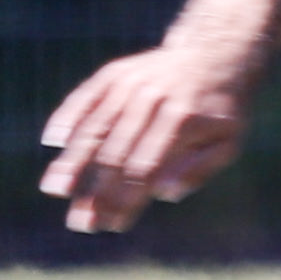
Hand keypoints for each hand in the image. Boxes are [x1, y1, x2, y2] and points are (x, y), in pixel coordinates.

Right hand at [38, 45, 253, 230]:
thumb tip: (163, 193)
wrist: (215, 53)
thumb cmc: (221, 110)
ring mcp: (131, 84)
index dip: (126, 199)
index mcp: (181, 121)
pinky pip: (85, 96)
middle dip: (95, 192)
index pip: (145, 169)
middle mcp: (152, 100)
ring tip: (53, 189)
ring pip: (94, 127)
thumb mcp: (227, 142)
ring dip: (72, 161)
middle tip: (79, 222)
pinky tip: (53, 141)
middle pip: (115, 154)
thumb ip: (200, 169)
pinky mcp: (115, 73)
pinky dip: (67, 117)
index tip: (111, 225)